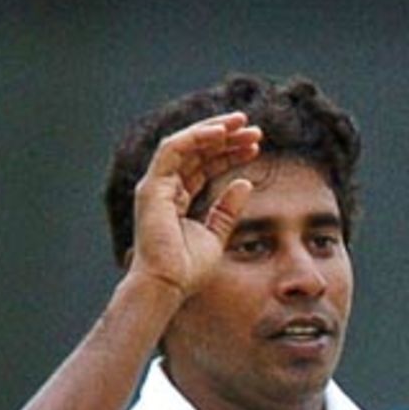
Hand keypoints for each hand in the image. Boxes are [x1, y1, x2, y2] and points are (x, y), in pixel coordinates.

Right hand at [128, 112, 262, 301]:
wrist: (169, 285)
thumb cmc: (188, 269)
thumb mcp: (216, 234)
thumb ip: (227, 209)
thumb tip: (246, 183)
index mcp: (178, 198)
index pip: (205, 166)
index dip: (230, 153)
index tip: (256, 146)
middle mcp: (165, 187)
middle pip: (197, 151)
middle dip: (226, 137)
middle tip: (254, 129)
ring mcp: (156, 185)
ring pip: (186, 144)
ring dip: (214, 130)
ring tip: (241, 123)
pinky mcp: (152, 186)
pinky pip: (173, 151)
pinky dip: (196, 138)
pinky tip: (220, 133)